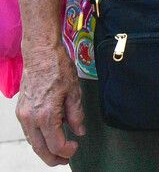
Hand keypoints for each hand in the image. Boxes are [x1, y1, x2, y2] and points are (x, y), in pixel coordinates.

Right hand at [15, 46, 83, 165]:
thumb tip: (79, 131)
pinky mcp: (21, 111)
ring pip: (32, 141)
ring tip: (58, 152)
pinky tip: (48, 137)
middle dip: (53, 158)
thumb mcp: (74, 92)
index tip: (76, 147)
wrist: (40, 55)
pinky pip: (28, 131)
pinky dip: (38, 139)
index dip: (67, 150)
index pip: (55, 144)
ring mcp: (23, 115)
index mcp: (46, 115)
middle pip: (40, 148)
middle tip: (64, 160)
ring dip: (44, 150)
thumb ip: (77, 115)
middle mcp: (31, 118)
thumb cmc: (58, 69)